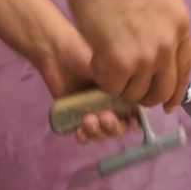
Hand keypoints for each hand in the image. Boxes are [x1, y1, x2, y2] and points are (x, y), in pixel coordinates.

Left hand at [38, 26, 137, 142]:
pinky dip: (85, 137)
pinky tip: (80, 132)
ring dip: (98, 133)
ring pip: (102, 134)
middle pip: (119, 128)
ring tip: (87, 120)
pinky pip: (84, 135)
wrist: (56, 52)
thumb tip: (131, 106)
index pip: (134, 115)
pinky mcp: (76, 118)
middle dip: (113, 127)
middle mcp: (111, 105)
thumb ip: (122, 87)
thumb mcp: (109, 66)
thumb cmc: (84, 52)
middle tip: (104, 117)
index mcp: (123, 93)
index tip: (129, 120)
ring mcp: (94, 112)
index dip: (133, 122)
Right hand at [66, 0, 190, 111]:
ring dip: (121, 86)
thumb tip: (163, 62)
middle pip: (162, 90)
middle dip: (147, 97)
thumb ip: (164, 31)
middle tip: (132, 92)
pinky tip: (98, 61)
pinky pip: (113, 88)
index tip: (168, 104)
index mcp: (180, 26)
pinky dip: (103, 79)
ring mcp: (144, 57)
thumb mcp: (159, 2)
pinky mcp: (120, 65)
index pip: (184, 71)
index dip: (176, 92)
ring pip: (135, 93)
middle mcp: (167, 45)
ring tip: (109, 65)